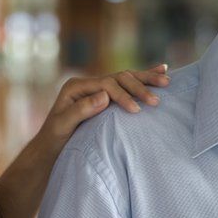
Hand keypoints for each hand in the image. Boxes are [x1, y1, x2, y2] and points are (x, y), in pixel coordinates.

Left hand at [39, 64, 169, 142]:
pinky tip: (161, 70)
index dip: (122, 95)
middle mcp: (88, 83)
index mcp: (76, 86)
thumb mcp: (63, 125)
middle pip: (119, 78)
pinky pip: (127, 84)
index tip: (136, 110)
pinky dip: (143, 78)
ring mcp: (98, 88)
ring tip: (166, 80)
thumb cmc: (55, 139)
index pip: (106, 84)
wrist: (51, 147)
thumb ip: (81, 110)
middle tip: (155, 101)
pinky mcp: (106, 96)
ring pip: (126, 78)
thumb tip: (105, 96)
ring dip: (147, 79)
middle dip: (139, 87)